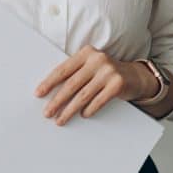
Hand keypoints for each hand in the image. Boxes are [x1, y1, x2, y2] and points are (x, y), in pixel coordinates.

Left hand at [34, 45, 156, 125]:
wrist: (134, 76)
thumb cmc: (104, 73)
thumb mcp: (89, 67)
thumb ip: (74, 74)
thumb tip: (50, 93)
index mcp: (86, 53)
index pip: (63, 70)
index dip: (49, 83)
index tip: (39, 94)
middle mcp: (97, 59)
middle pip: (71, 84)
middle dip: (57, 101)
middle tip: (47, 112)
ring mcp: (109, 71)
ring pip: (83, 95)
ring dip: (69, 110)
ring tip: (60, 119)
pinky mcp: (118, 84)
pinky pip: (98, 101)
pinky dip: (88, 110)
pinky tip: (82, 115)